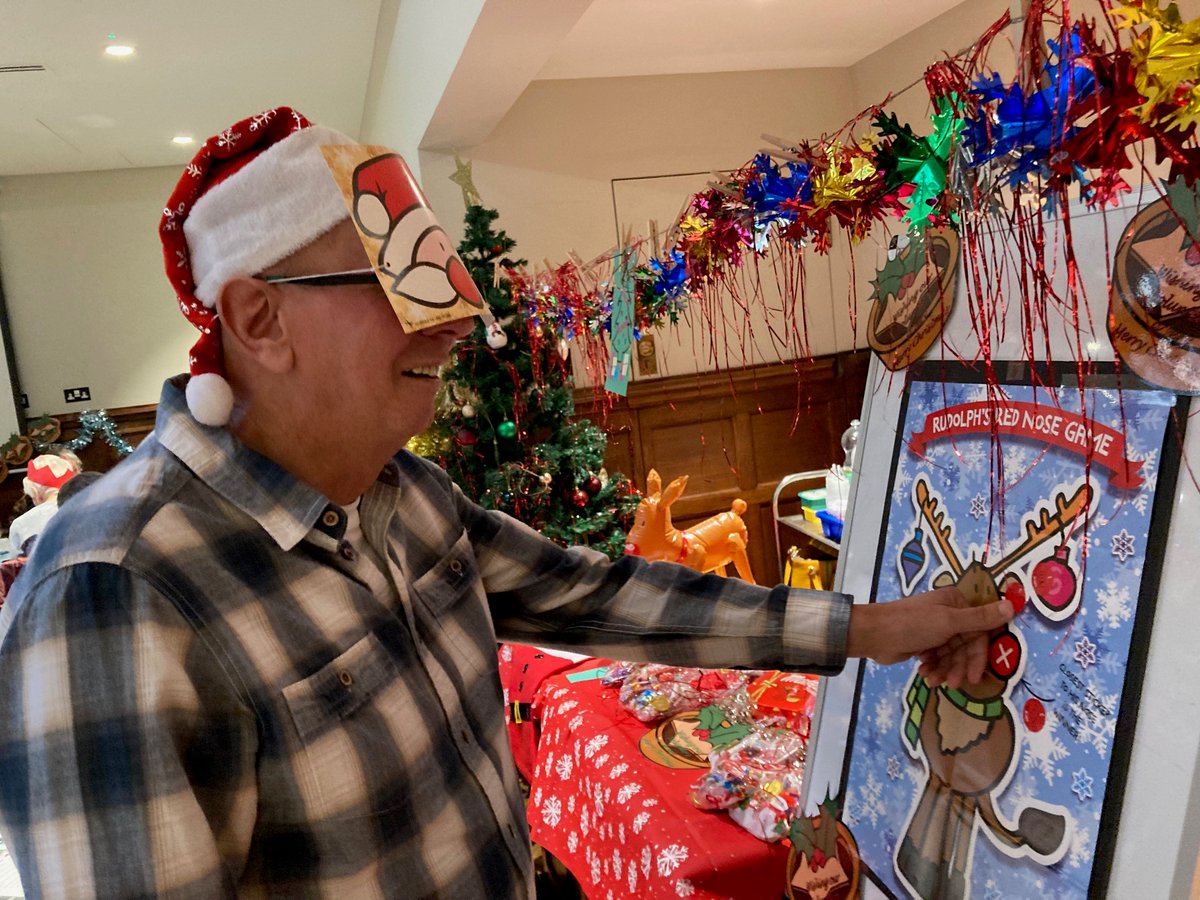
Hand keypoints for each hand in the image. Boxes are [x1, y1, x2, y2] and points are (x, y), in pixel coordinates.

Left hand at [846, 586, 1012, 688]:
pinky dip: (934, 668)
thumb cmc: (912, 624)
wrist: (873, 635)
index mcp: (956, 603)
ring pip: (951, 654)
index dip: (978, 655)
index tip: (976, 675)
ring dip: (946, 669)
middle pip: (965, 646)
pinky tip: (925, 675)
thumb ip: (980, 619)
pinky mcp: (923, 642)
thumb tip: (1012, 606)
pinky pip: (937, 658)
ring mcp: (934, 629)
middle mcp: (948, 613)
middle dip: (959, 665)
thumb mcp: (949, 622)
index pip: (979, 631)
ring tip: (934, 680)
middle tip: (954, 683)